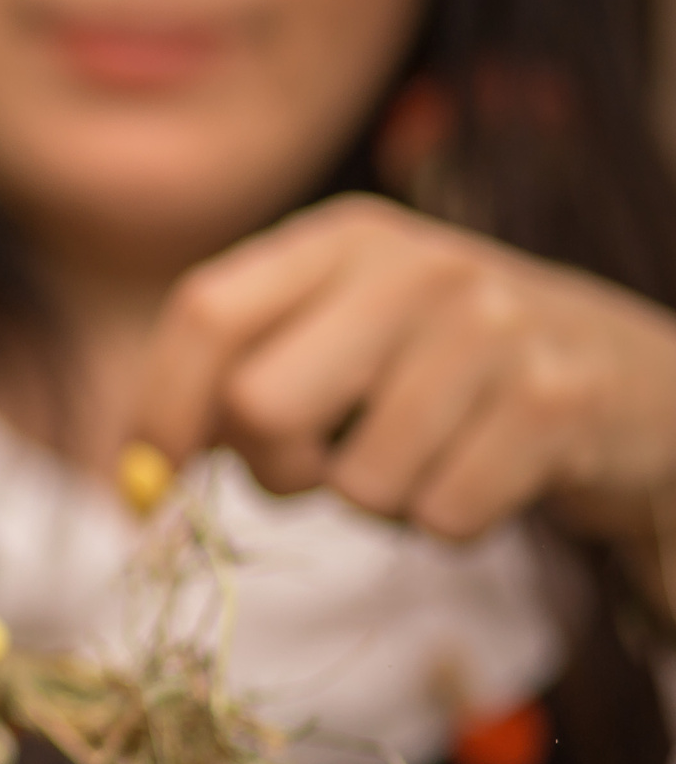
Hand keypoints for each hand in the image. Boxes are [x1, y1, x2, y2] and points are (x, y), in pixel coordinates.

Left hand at [135, 195, 675, 575]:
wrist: (642, 385)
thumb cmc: (453, 373)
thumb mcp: (347, 335)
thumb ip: (242, 373)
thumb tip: (138, 468)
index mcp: (343, 240)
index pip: (204, 312)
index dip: (160, 407)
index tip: (150, 479)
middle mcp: (413, 266)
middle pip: (259, 407)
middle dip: (274, 471)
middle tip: (320, 470)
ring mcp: (491, 328)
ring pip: (353, 483)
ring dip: (378, 504)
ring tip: (429, 459)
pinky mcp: (553, 402)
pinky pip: (438, 516)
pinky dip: (449, 524)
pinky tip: (487, 476)